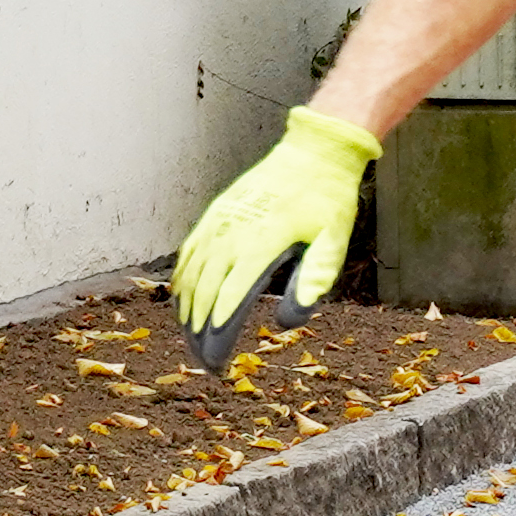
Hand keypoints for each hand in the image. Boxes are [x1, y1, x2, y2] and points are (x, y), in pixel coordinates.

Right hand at [173, 108, 381, 337]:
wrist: (312, 153)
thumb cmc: (327, 200)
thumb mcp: (334, 240)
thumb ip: (314, 279)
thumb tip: (288, 322)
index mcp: (261, 242)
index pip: (230, 296)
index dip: (220, 331)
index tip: (216, 359)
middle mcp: (232, 232)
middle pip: (205, 290)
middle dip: (201, 330)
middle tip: (203, 362)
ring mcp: (219, 221)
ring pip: (190, 273)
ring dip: (187, 309)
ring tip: (190, 339)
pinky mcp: (215, 214)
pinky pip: (188, 252)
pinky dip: (182, 280)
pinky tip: (182, 300)